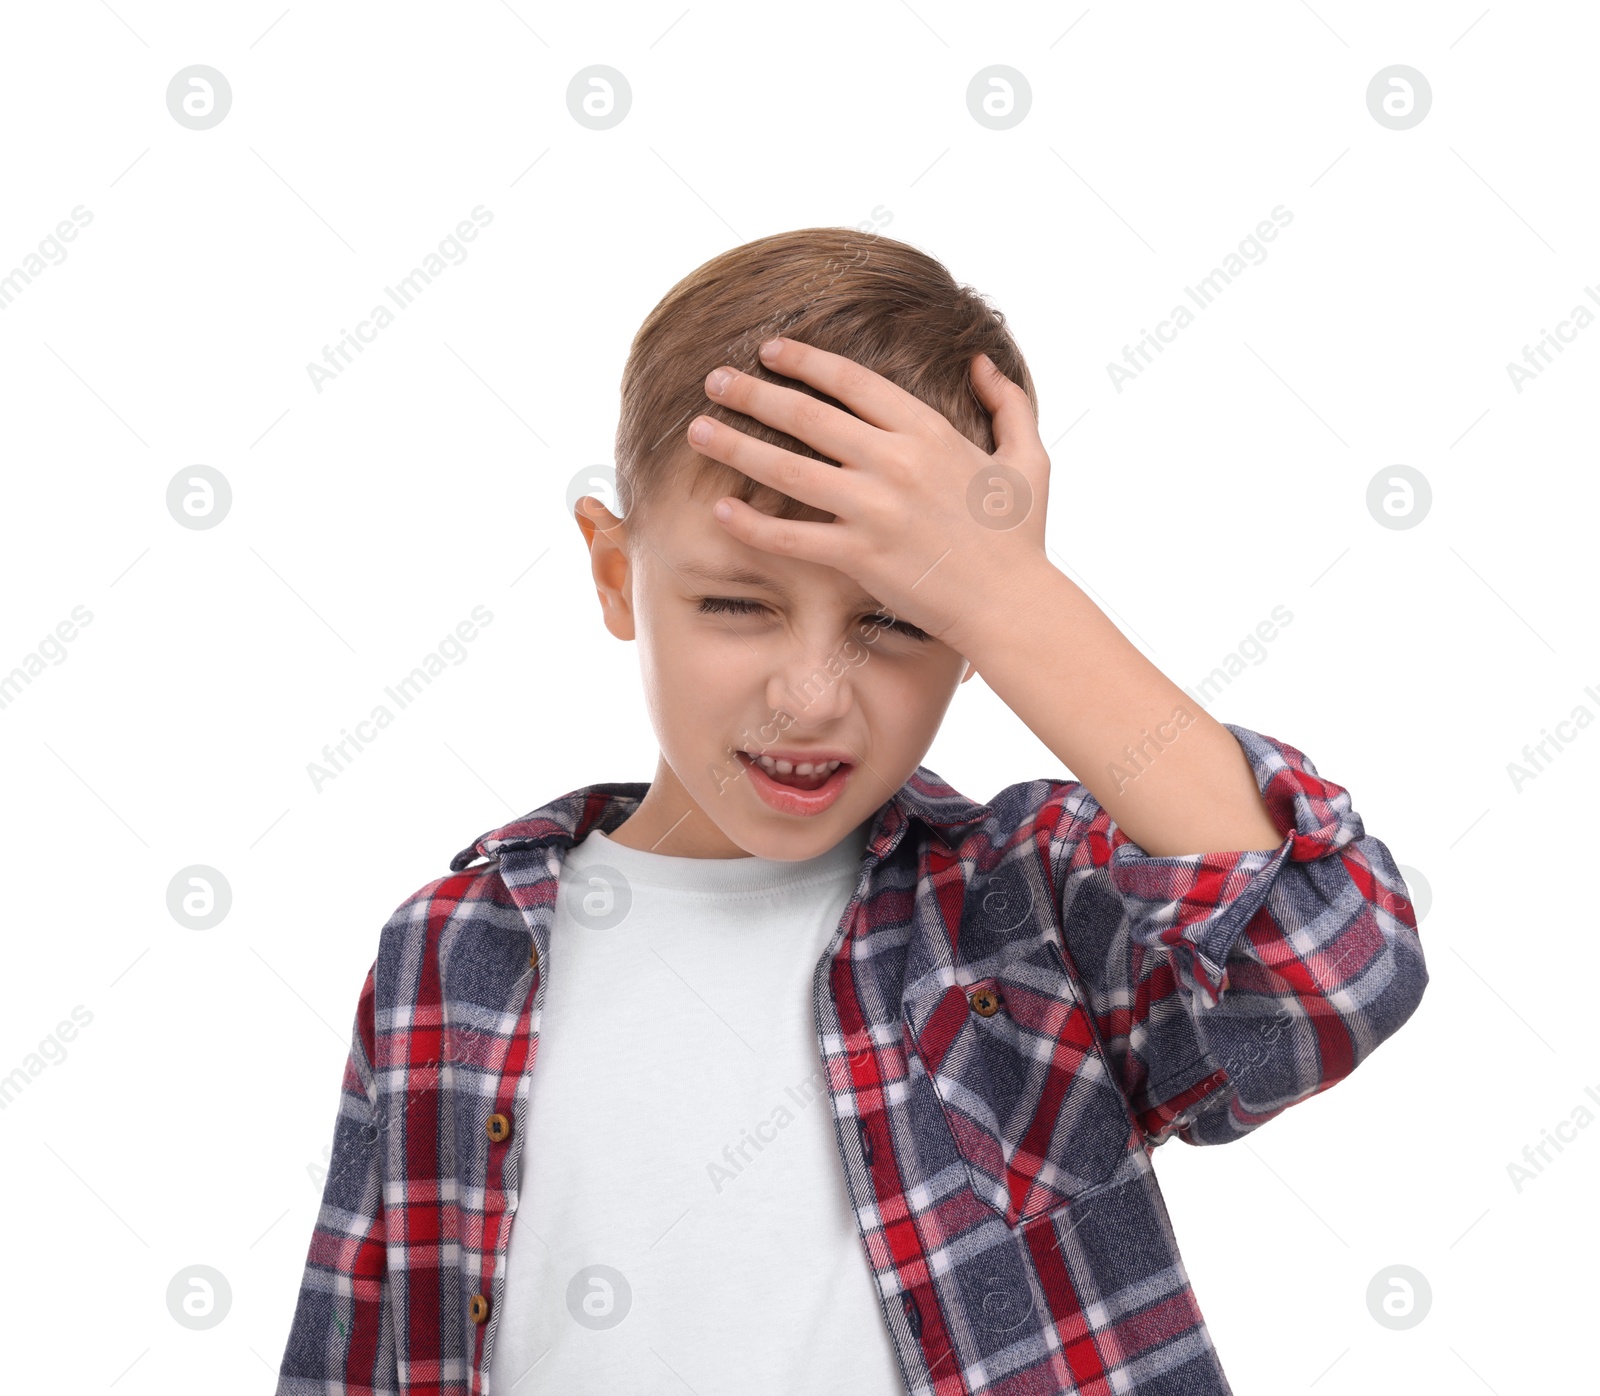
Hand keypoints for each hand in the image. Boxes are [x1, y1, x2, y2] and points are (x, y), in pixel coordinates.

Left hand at [687, 336, 1052, 655]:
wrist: (1012, 605)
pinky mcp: (859, 556)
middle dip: (752, 392)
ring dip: (735, 446)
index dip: (805, 360)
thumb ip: (1008, 402)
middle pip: (806, 415)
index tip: (770, 350)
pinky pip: (791, 537)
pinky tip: (721, 511)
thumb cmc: (1020, 537)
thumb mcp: (1029, 458)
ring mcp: (874, 509)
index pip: (852, 381)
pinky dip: (752, 525)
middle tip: (715, 379)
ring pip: (787, 468)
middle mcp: (895, 462)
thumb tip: (980, 361)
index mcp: (929, 431)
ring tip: (697, 430)